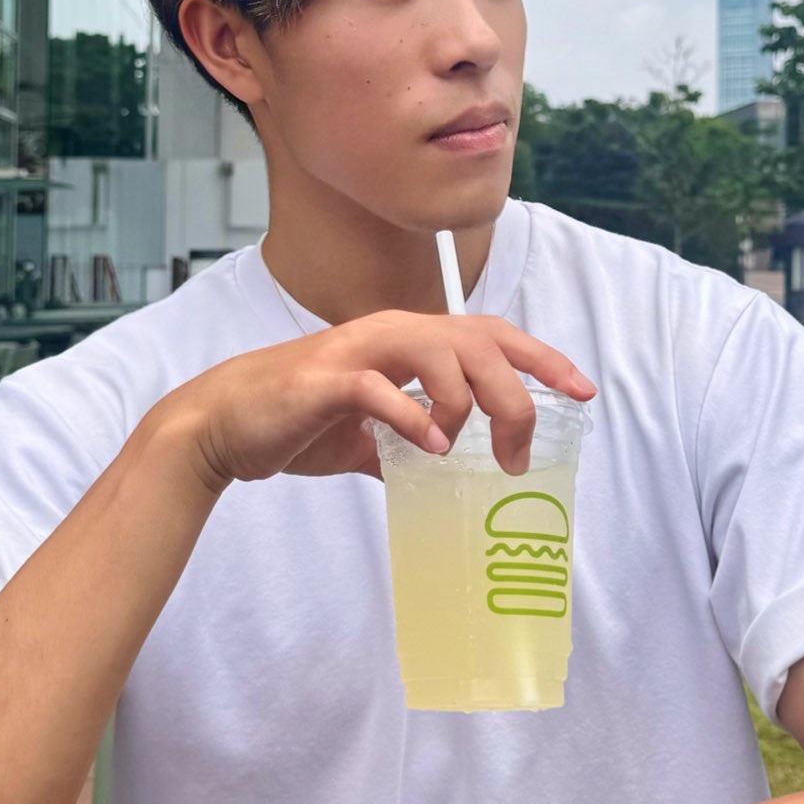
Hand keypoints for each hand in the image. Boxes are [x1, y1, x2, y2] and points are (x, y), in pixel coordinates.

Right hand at [166, 309, 595, 488]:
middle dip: (517, 391)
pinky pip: (381, 389)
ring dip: (468, 401)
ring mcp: (357, 352)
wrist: (222, 426)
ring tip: (466, 449)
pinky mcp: (325, 381)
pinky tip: (432, 447)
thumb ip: (405, 442)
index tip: (581, 390)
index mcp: (405, 340)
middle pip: (479, 341)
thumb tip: (445, 470)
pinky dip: (415, 416)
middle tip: (521, 449)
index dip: (541, 358)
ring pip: (440, 351)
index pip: (490, 335)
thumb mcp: (365, 435)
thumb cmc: (294, 422)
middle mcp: (388, 333)